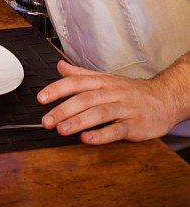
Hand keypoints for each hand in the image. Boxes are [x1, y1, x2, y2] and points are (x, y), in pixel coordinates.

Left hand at [37, 60, 178, 143]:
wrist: (164, 98)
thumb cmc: (131, 91)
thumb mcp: (106, 78)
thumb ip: (81, 74)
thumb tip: (60, 67)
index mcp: (102, 81)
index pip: (76, 82)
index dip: (57, 89)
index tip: (41, 98)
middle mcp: (111, 92)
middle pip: (84, 98)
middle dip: (63, 109)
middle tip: (46, 120)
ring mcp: (123, 109)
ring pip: (99, 113)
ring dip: (78, 121)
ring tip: (62, 130)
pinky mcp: (134, 126)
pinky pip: (117, 130)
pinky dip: (101, 135)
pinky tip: (88, 139)